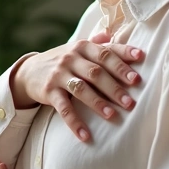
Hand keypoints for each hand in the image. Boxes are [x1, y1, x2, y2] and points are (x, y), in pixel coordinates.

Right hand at [11, 29, 144, 141]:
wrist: (29, 71)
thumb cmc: (62, 61)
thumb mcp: (77, 49)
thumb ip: (97, 43)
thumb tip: (113, 33)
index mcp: (83, 47)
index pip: (106, 52)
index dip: (124, 60)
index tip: (139, 70)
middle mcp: (71, 58)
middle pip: (96, 72)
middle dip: (115, 87)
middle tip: (130, 102)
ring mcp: (59, 74)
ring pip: (81, 89)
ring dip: (98, 103)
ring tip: (112, 115)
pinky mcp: (49, 91)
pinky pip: (63, 108)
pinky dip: (74, 122)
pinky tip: (85, 135)